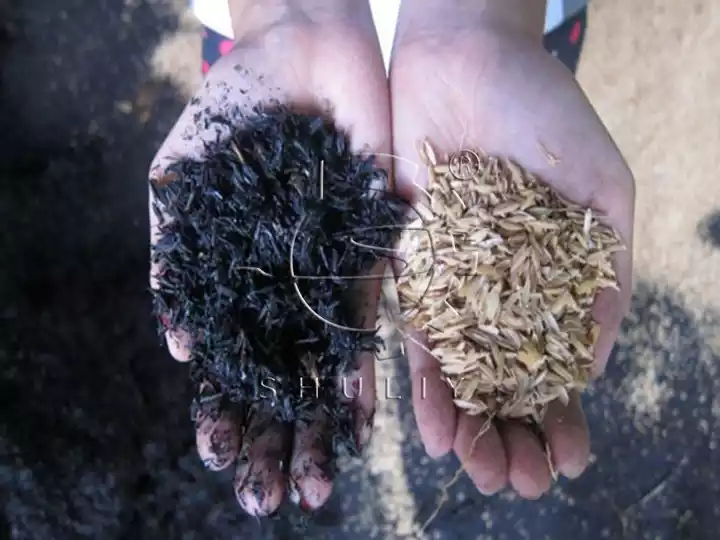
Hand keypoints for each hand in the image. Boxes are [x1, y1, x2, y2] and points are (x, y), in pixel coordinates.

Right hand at [148, 0, 389, 515]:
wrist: (299, 52)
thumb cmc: (230, 110)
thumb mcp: (181, 183)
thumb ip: (172, 257)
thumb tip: (175, 343)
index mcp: (238, 275)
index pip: (229, 358)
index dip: (223, 408)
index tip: (218, 458)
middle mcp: (286, 284)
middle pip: (280, 372)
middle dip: (278, 432)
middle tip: (279, 495)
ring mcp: (330, 270)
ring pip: (325, 358)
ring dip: (320, 417)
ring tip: (321, 477)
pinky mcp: (374, 248)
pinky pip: (370, 313)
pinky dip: (363, 361)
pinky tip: (360, 413)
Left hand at [389, 1, 634, 498]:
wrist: (465, 61)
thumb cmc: (546, 112)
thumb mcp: (601, 191)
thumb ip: (604, 274)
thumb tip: (594, 360)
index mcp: (551, 282)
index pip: (557, 365)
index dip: (563, 414)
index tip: (569, 457)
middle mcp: (498, 293)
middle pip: (505, 380)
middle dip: (513, 433)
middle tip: (518, 481)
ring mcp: (452, 285)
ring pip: (460, 371)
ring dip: (471, 423)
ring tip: (481, 470)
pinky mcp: (408, 269)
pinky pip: (414, 334)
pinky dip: (426, 382)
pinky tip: (436, 429)